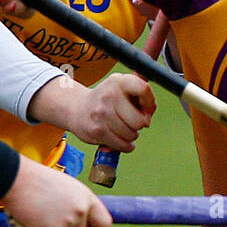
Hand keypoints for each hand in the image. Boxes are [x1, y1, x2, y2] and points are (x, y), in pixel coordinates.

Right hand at [2, 156, 112, 226]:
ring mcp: (66, 223)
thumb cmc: (38, 180)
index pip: (104, 223)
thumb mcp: (68, 187)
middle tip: (51, 218)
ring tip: (39, 213)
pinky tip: (31, 220)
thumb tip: (80, 218)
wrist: (16, 179)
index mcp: (87, 198)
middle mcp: (80, 211)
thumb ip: (77, 202)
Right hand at [29, 73, 155, 151]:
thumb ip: (141, 94)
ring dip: (131, 135)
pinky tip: (120, 138)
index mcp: (119, 81)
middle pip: (139, 120)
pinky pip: (123, 145)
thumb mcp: (122, 88)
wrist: (76, 109)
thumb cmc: (107, 100)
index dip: (150, 104)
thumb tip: (150, 112)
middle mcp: (109, 95)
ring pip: (131, 134)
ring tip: (123, 128)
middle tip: (132, 122)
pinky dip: (125, 145)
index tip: (146, 110)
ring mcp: (102, 113)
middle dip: (140, 125)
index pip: (144, 89)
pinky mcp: (97, 131)